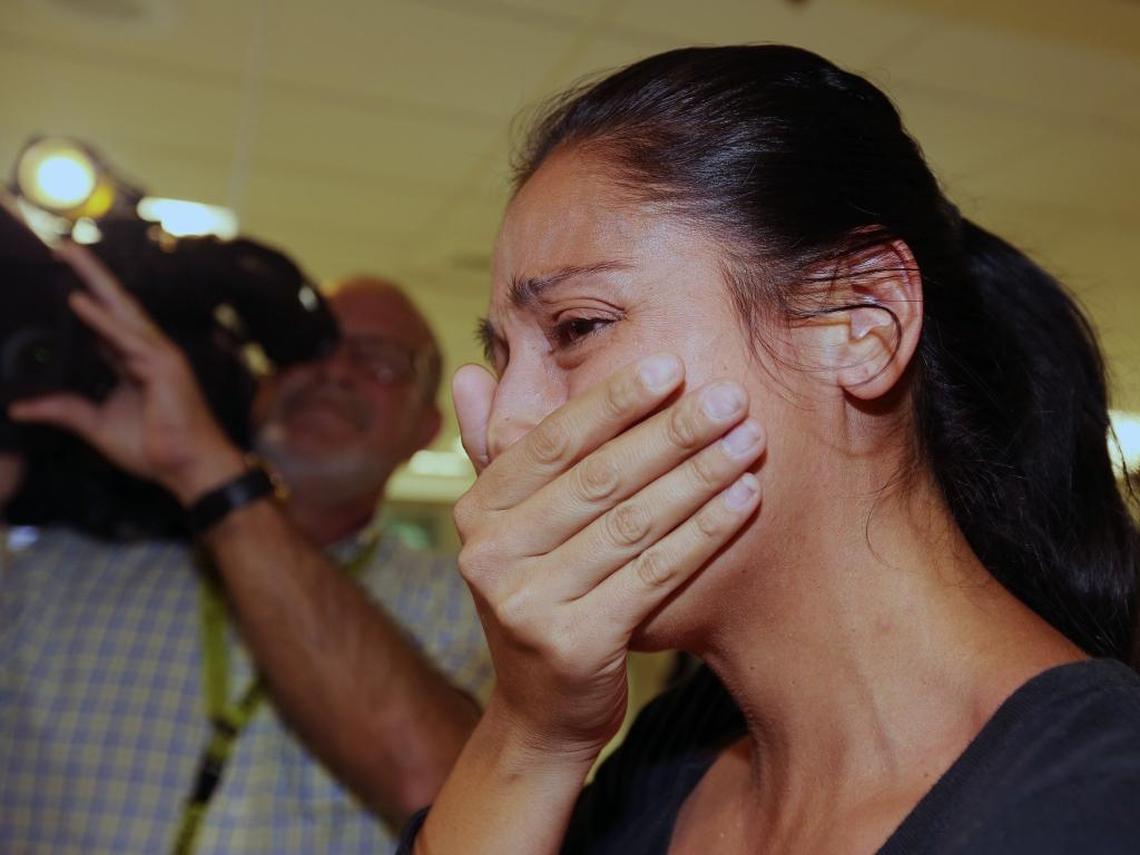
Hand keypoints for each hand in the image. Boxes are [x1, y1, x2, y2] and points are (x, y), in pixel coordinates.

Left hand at [7, 242, 245, 504]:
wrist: (189, 469)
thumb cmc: (156, 449)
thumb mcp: (97, 427)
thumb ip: (64, 411)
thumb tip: (19, 407)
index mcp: (131, 364)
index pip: (102, 323)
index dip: (81, 300)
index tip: (56, 277)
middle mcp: (146, 352)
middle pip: (114, 305)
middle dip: (89, 274)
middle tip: (61, 245)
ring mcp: (158, 356)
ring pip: (121, 311)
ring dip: (94, 281)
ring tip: (68, 256)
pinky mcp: (164, 367)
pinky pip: (126, 339)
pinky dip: (101, 320)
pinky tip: (78, 302)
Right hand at [451, 354, 764, 760]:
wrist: (543, 707)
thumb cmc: (540, 593)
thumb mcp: (509, 525)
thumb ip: (495, 449)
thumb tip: (468, 371)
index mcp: (476, 511)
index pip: (553, 442)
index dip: (614, 402)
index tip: (671, 367)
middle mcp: (491, 554)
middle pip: (599, 479)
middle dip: (671, 433)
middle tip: (730, 397)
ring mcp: (527, 602)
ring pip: (632, 524)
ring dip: (699, 477)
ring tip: (749, 441)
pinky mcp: (573, 643)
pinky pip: (653, 574)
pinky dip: (704, 532)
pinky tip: (744, 499)